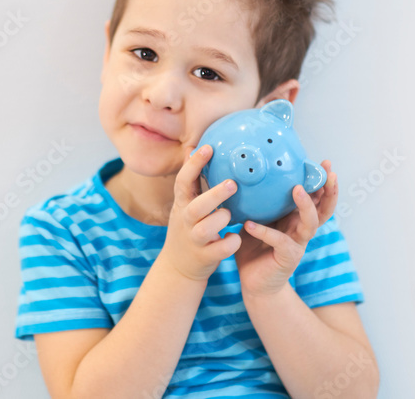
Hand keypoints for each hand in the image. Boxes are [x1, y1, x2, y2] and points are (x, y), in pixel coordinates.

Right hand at [157, 144, 242, 283]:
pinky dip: (230, 243)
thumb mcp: (184, 204)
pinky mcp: (204, 257)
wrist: (178, 266)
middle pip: (196, 207)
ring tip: (230, 214)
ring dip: (221, 219)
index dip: (194, 165)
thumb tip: (192, 148)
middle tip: (232, 183)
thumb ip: (190, 180)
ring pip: (206, 229)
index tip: (208, 147)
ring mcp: (194, 240)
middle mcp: (185, 221)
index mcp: (182, 204)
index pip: (183, 181)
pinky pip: (220, 249)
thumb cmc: (188, 228)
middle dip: (213, 195)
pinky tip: (235, 237)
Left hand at [234, 159, 339, 296]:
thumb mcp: (253, 220)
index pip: (314, 198)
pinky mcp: (288, 258)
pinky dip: (265, 232)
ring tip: (297, 190)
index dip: (321, 182)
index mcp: (295, 219)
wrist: (254, 283)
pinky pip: (279, 242)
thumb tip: (237, 176)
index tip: (324, 163)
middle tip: (329, 172)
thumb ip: (253, 204)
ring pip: (310, 223)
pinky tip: (250, 225)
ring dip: (306, 206)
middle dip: (329, 190)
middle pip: (323, 208)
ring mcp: (297, 244)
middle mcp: (301, 229)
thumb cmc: (253, 250)